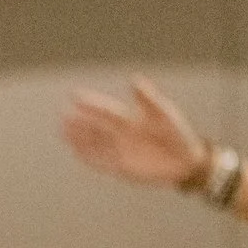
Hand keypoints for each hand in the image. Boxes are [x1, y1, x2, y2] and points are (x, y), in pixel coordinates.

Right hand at [61, 78, 210, 190]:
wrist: (185, 162)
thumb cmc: (177, 134)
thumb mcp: (164, 114)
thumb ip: (148, 99)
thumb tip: (134, 80)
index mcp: (130, 120)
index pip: (106, 110)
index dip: (91, 104)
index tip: (74, 96)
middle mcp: (121, 134)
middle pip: (96, 128)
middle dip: (80, 123)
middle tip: (63, 117)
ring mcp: (119, 151)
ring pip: (94, 144)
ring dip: (79, 139)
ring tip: (63, 132)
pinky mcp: (121, 167)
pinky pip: (100, 162)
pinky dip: (88, 157)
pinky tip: (76, 152)